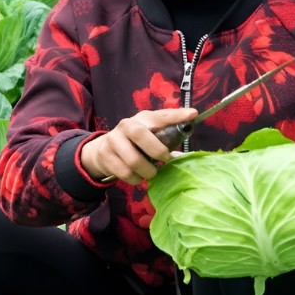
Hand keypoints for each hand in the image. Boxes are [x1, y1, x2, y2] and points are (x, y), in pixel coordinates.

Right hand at [80, 107, 198, 185]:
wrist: (102, 150)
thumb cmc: (134, 144)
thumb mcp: (148, 138)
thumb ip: (164, 144)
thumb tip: (184, 158)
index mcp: (143, 119)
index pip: (160, 115)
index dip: (176, 116)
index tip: (192, 115)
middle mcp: (127, 125)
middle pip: (140, 135)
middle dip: (156, 150)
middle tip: (164, 160)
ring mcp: (113, 140)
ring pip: (132, 160)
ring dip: (146, 171)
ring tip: (150, 173)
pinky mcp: (104, 155)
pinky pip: (124, 173)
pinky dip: (135, 179)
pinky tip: (137, 177)